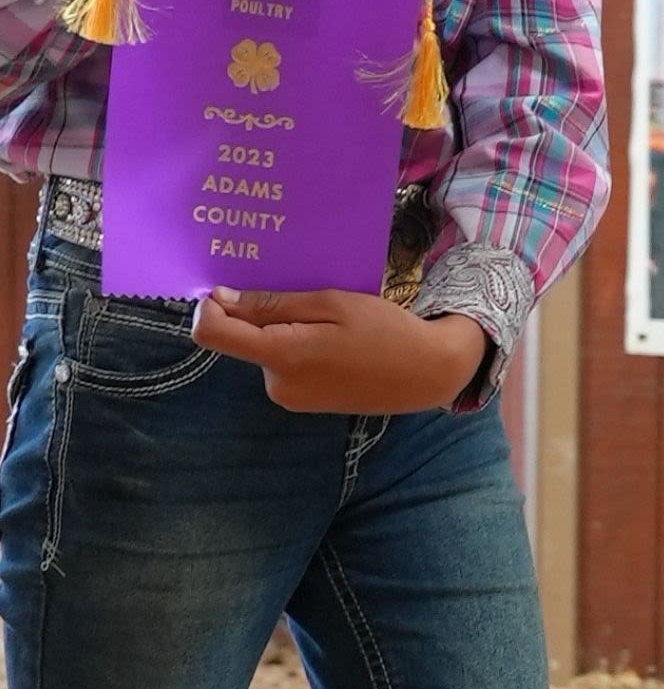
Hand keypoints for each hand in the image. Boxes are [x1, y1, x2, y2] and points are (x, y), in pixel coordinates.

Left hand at [191, 288, 486, 413]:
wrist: (428, 373)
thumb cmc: (386, 331)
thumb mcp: (332, 304)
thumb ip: (274, 305)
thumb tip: (223, 300)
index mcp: (282, 355)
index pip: (213, 332)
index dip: (210, 306)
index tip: (231, 287)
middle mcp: (276, 384)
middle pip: (243, 339)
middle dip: (263, 316)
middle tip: (311, 299)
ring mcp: (290, 397)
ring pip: (266, 350)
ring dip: (284, 331)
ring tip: (332, 322)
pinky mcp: (304, 402)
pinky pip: (285, 365)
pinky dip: (298, 347)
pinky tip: (336, 342)